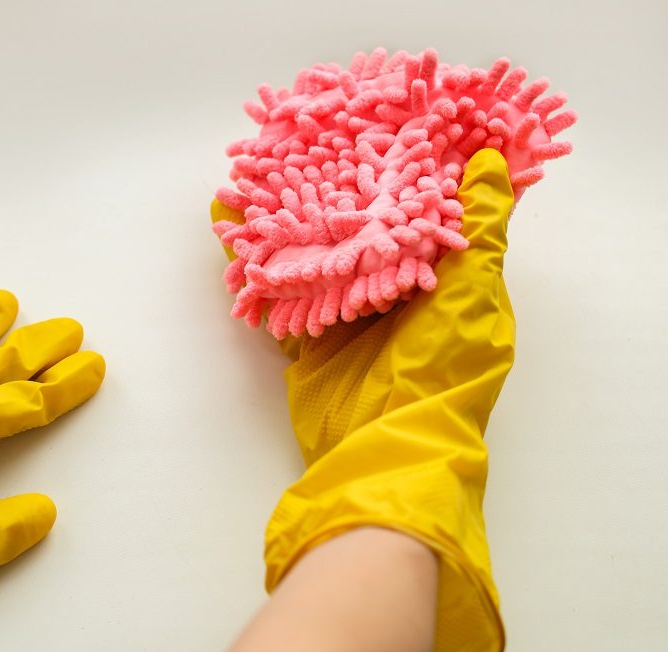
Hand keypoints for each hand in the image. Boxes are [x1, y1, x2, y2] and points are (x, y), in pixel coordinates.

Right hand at [212, 149, 514, 651]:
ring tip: (252, 186)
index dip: (391, 174)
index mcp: (435, 277)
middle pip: (355, 233)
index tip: (364, 130)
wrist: (386, 449)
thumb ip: (478, 230)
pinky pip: (278, 302)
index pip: (413, 212)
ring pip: (311, 262)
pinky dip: (256, 275)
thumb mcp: (474, 293)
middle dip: (327, 198)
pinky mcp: (306, 344)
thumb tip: (490, 159)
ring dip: (284, 230)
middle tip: (296, 150)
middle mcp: (389, 294)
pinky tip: (234, 242)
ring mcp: (344, 319)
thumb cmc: (442, 369)